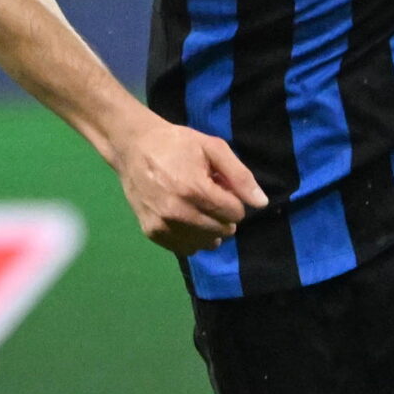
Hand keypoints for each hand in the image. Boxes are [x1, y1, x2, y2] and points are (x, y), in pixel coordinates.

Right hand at [111, 113, 267, 253]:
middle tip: (208, 196)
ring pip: (205, 243)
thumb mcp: (213, 148)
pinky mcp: (151, 232)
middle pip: (222, 230)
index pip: (235, 214)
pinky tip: (185, 219)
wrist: (133, 147)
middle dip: (223, 215)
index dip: (233, 200)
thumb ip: (240, 176)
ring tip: (196, 207)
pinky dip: (191, 237)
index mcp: (194, 189)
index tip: (220, 188)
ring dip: (209, 228)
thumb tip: (260, 203)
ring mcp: (162, 225)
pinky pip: (185, 249)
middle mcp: (178, 212)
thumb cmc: (176, 144)